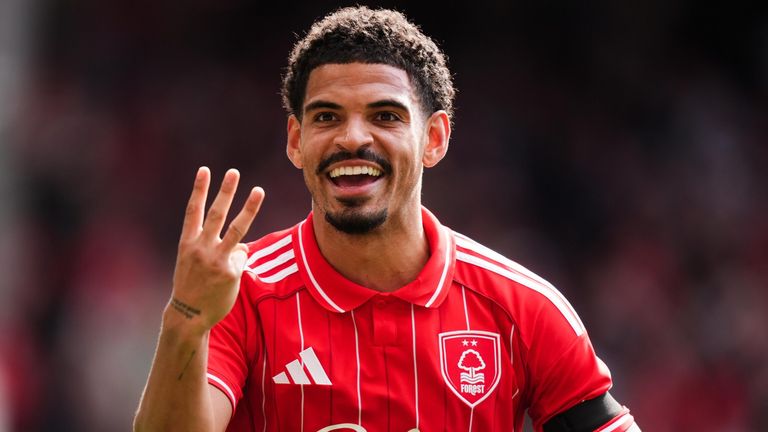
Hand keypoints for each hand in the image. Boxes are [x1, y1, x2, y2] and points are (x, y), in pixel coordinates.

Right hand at [166, 167, 264, 332]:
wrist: (188, 315)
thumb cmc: (191, 285)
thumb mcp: (191, 261)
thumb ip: (211, 246)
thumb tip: (242, 245)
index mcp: (187, 243)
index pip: (194, 211)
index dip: (199, 189)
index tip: (205, 170)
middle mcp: (201, 248)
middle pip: (216, 214)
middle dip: (225, 191)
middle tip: (234, 172)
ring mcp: (216, 260)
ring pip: (236, 229)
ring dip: (248, 208)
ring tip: (258, 190)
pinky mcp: (231, 273)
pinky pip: (242, 260)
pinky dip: (238, 264)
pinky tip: (227, 278)